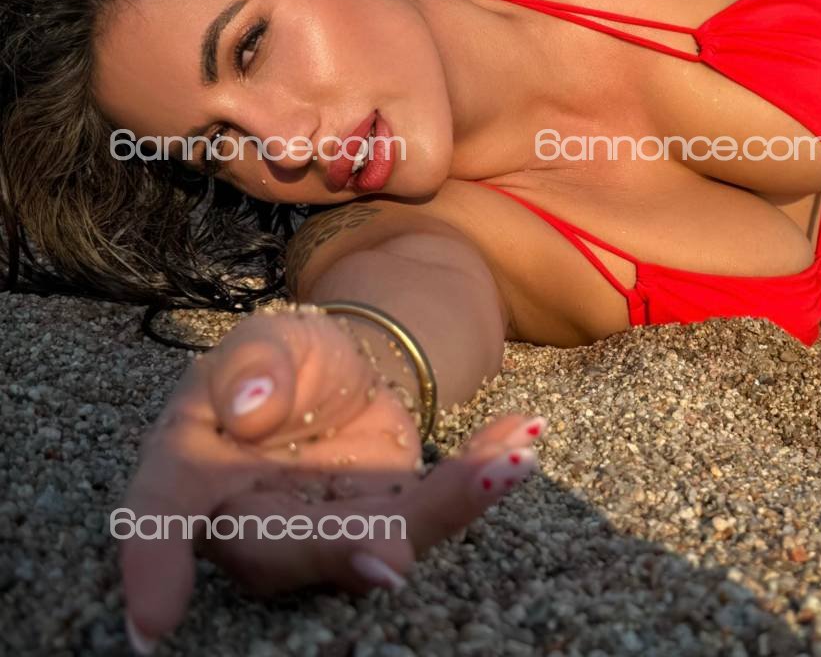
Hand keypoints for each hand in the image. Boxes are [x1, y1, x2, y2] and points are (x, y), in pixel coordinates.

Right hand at [118, 306, 543, 653]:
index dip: (152, 570)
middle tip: (391, 560)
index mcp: (195, 469)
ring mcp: (327, 531)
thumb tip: (248, 407)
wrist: (345, 366)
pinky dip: (482, 473)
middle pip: (283, 553)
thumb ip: (251, 366)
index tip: (155, 628)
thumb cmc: (284, 359)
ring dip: (443, 509)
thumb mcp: (265, 339)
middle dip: (340, 557)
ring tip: (505, 465)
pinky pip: (436, 510)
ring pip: (376, 543)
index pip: (159, 519)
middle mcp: (256, 518)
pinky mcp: (389, 521)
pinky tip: (521, 434)